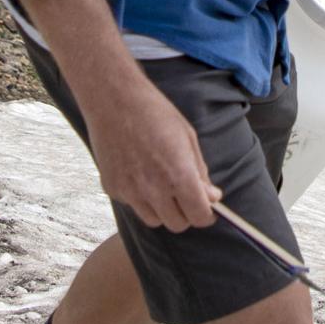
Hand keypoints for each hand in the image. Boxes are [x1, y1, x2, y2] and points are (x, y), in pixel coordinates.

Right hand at [88, 82, 218, 231]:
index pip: (199, 216)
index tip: (207, 208)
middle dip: (186, 213)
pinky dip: (139, 196)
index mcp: (178, 175)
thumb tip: (212, 196)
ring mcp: (129, 191)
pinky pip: (132, 204)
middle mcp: (153, 189)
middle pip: (177, 224)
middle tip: (185, 195)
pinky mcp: (112, 187)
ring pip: (154, 220)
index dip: (206, 215)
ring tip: (160, 183)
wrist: (113, 98)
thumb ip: (200, 172)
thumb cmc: (154, 112)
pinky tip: (138, 171)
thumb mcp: (187, 138)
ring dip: (162, 209)